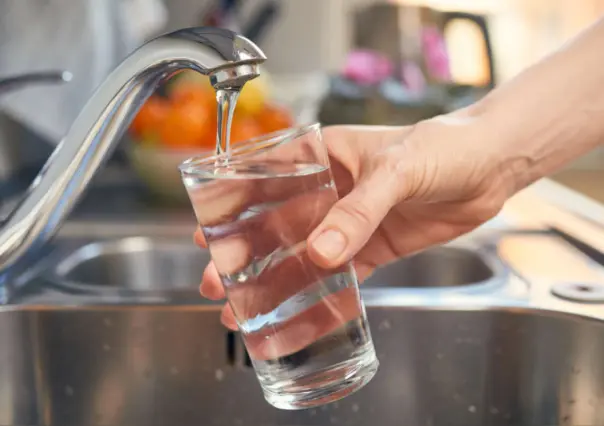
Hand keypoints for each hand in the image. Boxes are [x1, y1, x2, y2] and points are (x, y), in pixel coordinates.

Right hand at [194, 114, 510, 329]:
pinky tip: (298, 309)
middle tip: (218, 280)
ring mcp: (350, 220)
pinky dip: (320, 292)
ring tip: (247, 305)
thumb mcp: (396, 171)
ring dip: (276, 278)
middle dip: (246, 253)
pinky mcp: (373, 246)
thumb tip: (322, 252)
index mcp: (324, 156)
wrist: (490, 166)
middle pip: (277, 223)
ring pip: (304, 253)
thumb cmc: (442, 147)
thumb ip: (359, 211)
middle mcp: (330, 190)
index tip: (207, 231)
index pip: (266, 179)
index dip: (233, 206)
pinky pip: (342, 273)